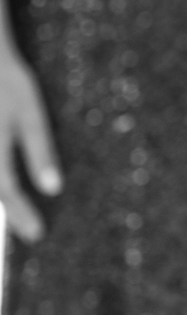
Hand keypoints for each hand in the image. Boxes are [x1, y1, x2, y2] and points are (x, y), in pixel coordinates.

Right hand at [0, 45, 61, 242]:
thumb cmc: (6, 80)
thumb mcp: (29, 112)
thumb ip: (39, 150)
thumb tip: (53, 189)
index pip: (5, 190)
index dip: (21, 214)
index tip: (38, 234)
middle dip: (9, 211)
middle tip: (28, 231)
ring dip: (1, 200)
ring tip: (17, 220)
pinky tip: (6, 189)